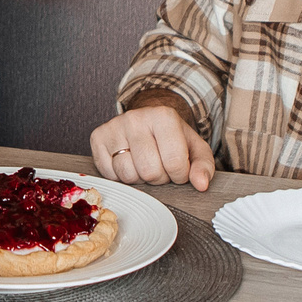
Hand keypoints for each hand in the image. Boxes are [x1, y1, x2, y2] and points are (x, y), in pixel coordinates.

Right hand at [90, 93, 213, 190]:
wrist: (148, 121)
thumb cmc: (173, 139)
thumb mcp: (195, 149)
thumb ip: (204, 167)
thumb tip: (201, 184)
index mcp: (163, 116)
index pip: (175, 162)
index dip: (180, 175)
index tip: (179, 167)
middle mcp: (136, 118)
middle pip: (149, 171)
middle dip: (159, 177)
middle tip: (160, 166)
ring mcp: (114, 126)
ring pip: (127, 174)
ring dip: (139, 178)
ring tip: (144, 164)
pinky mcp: (98, 137)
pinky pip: (110, 174)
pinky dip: (121, 176)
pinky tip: (129, 162)